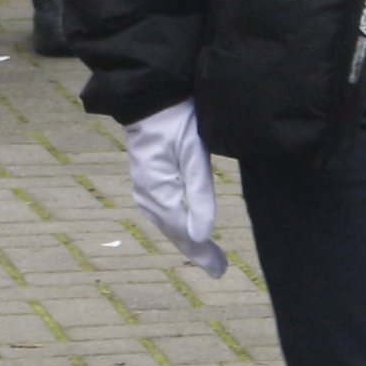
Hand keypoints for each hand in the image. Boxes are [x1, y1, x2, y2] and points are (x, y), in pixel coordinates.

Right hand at [125, 100, 226, 277]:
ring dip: (188, 239)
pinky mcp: (149, 179)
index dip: (202, 252)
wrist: (153, 96)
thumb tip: (203, 234)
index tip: (220, 270)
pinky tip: (189, 230)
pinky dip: (178, 224)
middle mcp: (147, 195)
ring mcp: (145, 188)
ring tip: (208, 256)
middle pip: (175, 231)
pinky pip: (164, 211)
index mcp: (158, 191)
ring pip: (169, 223)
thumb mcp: (195, 154)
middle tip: (219, 270)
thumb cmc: (177, 120)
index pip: (183, 231)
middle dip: (197, 250)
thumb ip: (200, 194)